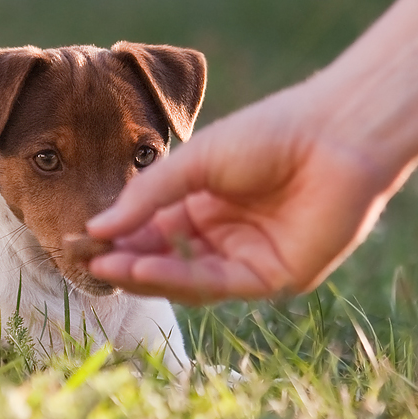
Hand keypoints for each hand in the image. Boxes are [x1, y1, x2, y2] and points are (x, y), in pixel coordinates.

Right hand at [86, 84, 395, 304]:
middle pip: (167, 258)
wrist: (335, 134)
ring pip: (187, 278)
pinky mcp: (273, 277)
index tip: (82, 238)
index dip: (119, 236)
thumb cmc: (268, 134)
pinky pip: (216, 284)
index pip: (154, 229)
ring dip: (145, 275)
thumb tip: (97, 227)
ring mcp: (249, 258)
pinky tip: (142, 268)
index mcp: (208, 203)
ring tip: (107, 267)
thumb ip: (147, 196)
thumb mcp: (194, 161)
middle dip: (126, 261)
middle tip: (87, 261)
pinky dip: (176, 278)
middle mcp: (227, 235)